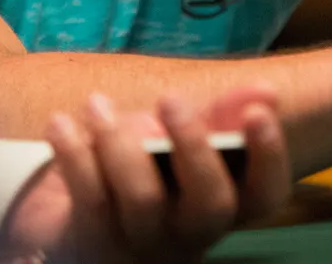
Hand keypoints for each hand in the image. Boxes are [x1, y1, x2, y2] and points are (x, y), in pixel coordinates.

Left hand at [3, 85, 289, 262]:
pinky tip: (61, 124)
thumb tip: (269, 88)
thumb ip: (221, 115)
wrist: (71, 215)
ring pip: (143, 200)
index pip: (265, 196)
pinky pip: (90, 199)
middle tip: (171, 97)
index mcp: (221, 205)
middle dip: (194, 146)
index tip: (257, 112)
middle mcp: (189, 234)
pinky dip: (74, 154)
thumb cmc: (141, 172)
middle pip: (211, 205)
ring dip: (119, 141)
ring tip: (97, 104)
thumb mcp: (179, 140)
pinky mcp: (94, 243)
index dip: (270, 157)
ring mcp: (143, 243)